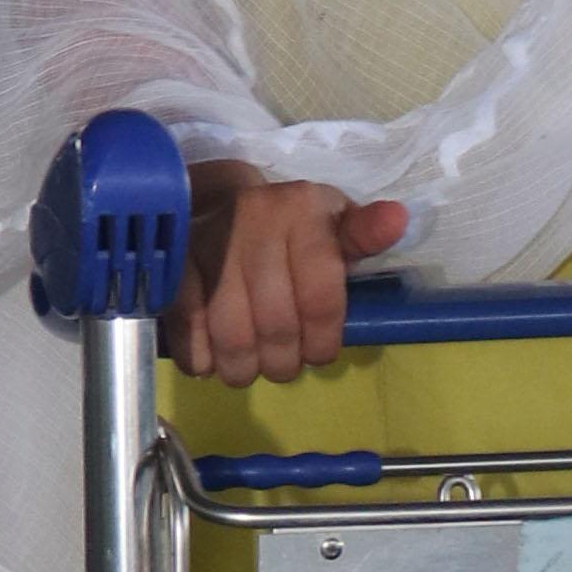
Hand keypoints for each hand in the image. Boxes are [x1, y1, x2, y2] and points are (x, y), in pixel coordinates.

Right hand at [168, 166, 411, 382]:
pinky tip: (215, 360)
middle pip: (276, 325)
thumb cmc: (290, 227)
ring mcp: (208, 242)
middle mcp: (255, 219)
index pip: (320, 297)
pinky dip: (203, 358)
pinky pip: (188, 331)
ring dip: (245, 368)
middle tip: (285, 365)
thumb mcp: (333, 225)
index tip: (320, 353)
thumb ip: (364, 233)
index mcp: (302, 209)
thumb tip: (398, 219)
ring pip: (232, 336)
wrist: (222, 203)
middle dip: (285, 361)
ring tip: (253, 367)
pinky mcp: (174, 266)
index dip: (323, 340)